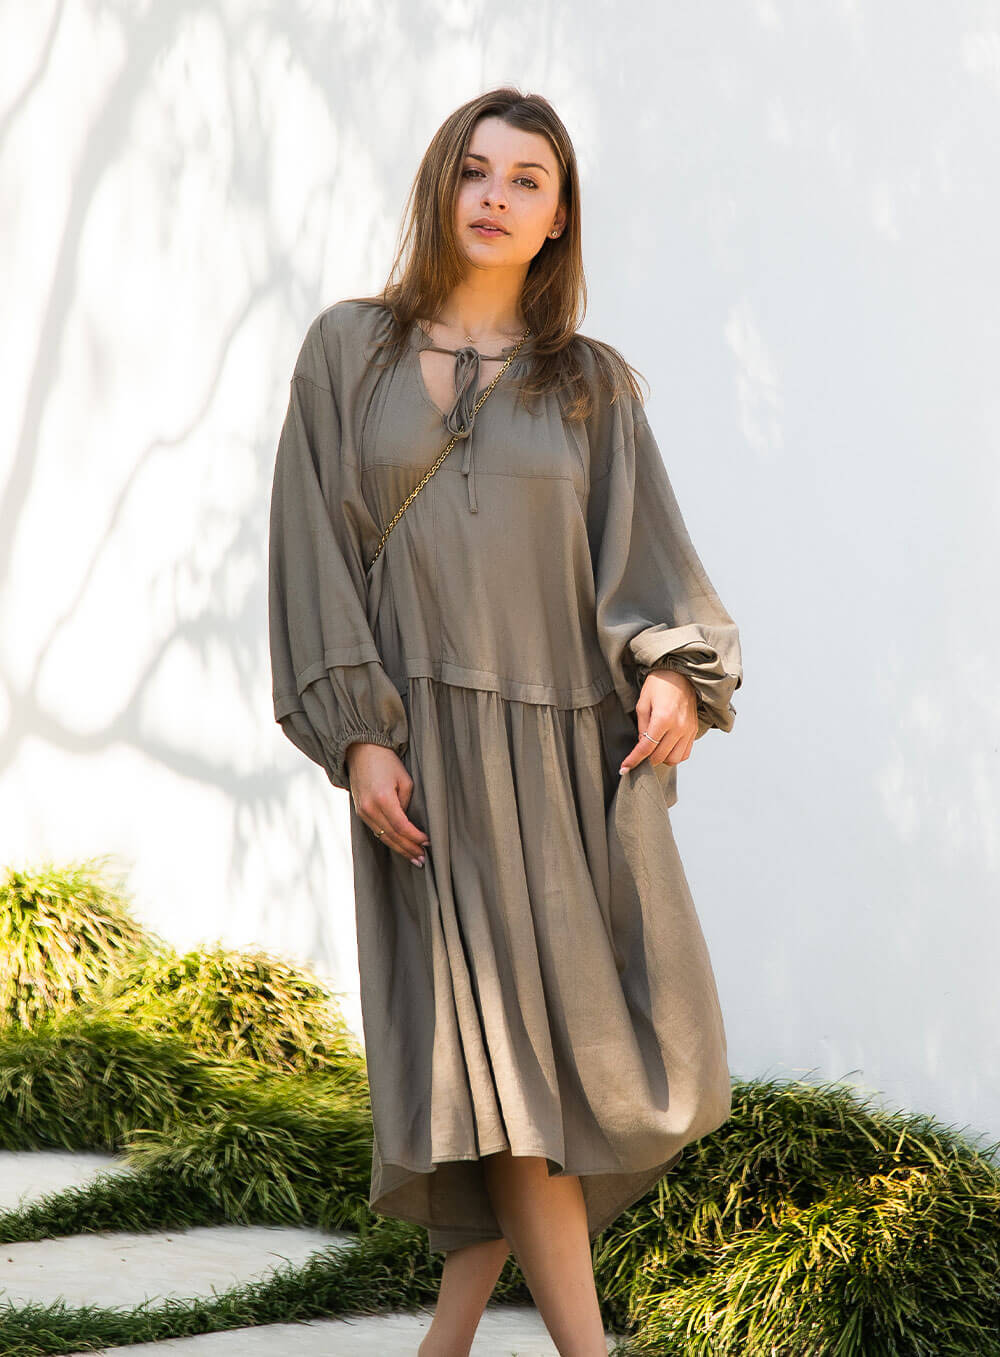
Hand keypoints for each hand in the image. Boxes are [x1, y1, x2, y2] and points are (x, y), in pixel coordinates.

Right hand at [345, 742, 430, 866]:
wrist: (362, 751)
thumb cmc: (387, 762)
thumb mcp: (405, 780)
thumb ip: (407, 803)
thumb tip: (408, 823)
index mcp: (383, 799)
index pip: (402, 827)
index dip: (416, 838)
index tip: (428, 843)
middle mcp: (370, 808)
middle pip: (392, 836)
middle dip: (409, 849)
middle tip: (422, 860)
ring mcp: (362, 811)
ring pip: (383, 837)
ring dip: (400, 849)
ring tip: (414, 858)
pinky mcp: (360, 812)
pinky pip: (376, 831)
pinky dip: (389, 840)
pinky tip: (400, 846)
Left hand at [619, 670, 698, 774]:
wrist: (681, 674)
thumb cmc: (659, 685)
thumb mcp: (643, 703)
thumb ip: (641, 726)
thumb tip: (641, 744)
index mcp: (663, 718)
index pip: (646, 748)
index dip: (633, 760)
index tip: (625, 768)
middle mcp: (678, 727)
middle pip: (659, 756)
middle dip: (646, 759)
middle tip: (638, 756)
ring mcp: (688, 730)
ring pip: (674, 759)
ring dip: (661, 759)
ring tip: (653, 751)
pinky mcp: (694, 730)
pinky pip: (685, 753)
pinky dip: (674, 756)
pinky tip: (666, 749)